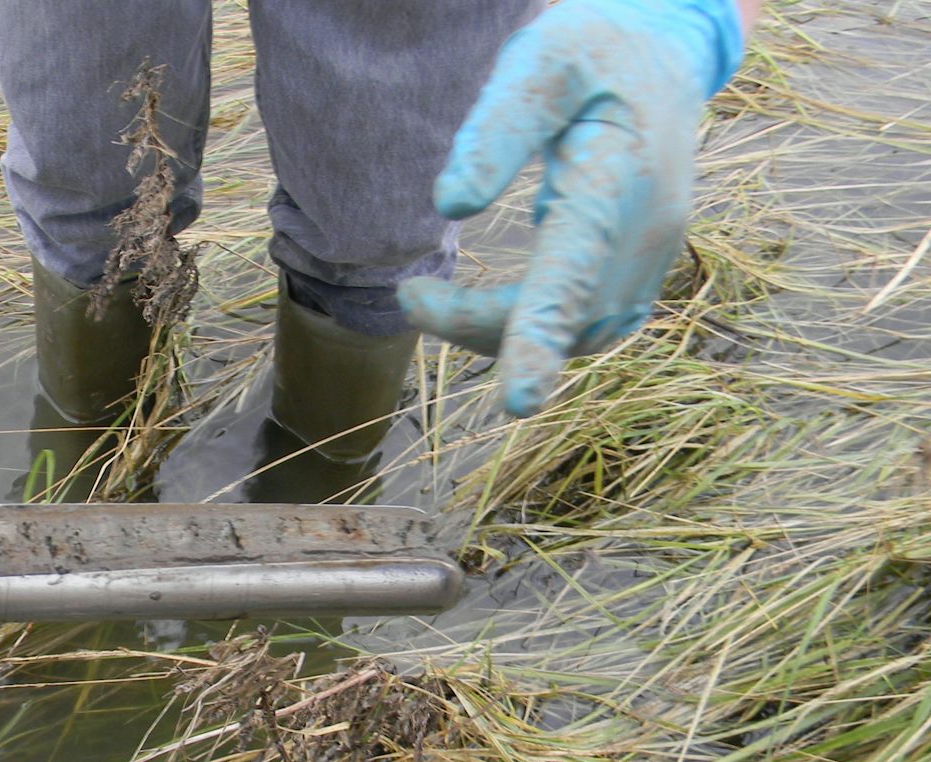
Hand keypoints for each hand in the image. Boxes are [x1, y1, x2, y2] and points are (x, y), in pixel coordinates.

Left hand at [397, 0, 743, 417]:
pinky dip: (530, 329)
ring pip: (574, 334)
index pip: (577, 269)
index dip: (544, 339)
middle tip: (409, 294)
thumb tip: (451, 203)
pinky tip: (481, 308)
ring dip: (497, 332)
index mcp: (622, 176)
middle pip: (564, 315)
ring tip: (427, 297)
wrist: (662, 56)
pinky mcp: (641, 275)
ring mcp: (653, 260)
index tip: (516, 400)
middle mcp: (648, 232)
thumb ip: (499, 127)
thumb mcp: (542, 61)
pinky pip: (586, 327)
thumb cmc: (591, 52)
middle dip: (478, 324)